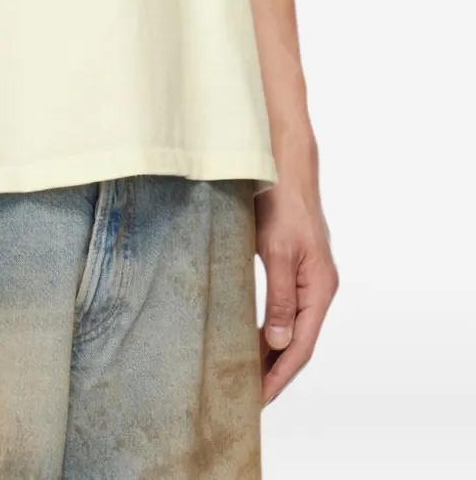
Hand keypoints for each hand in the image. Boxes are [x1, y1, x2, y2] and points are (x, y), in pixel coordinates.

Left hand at [256, 172, 337, 404]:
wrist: (286, 167)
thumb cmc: (282, 204)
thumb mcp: (276, 251)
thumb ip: (279, 298)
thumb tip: (278, 343)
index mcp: (320, 288)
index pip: (300, 346)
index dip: (279, 376)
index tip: (258, 400)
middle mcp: (318, 289)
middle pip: (297, 342)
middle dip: (274, 371)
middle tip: (246, 398)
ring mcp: (307, 280)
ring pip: (290, 327)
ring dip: (270, 353)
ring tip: (246, 377)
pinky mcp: (294, 269)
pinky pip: (283, 309)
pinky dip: (269, 329)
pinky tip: (251, 339)